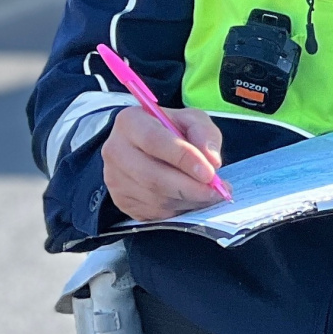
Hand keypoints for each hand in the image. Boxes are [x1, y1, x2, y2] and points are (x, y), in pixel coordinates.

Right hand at [101, 106, 228, 220]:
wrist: (145, 148)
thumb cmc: (172, 131)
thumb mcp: (192, 120)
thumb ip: (205, 133)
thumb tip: (212, 160)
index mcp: (130, 122)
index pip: (154, 141)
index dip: (183, 158)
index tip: (209, 172)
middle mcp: (116, 151)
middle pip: (153, 177)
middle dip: (191, 187)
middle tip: (217, 190)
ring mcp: (115, 180)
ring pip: (157, 199)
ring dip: (189, 200)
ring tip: (209, 193)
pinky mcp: (123, 202)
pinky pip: (156, 213)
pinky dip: (180, 210)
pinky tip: (192, 199)